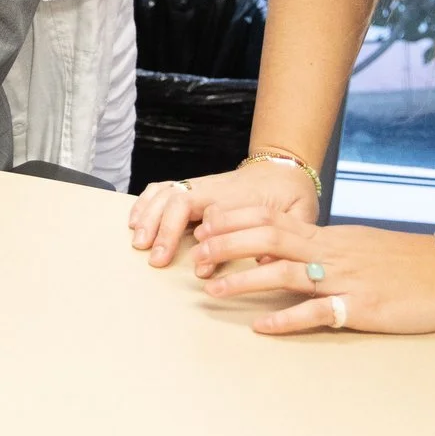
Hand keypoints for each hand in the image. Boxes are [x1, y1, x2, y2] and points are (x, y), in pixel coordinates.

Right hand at [127, 158, 318, 266]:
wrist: (284, 168)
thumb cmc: (291, 195)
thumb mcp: (299, 216)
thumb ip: (285, 236)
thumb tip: (261, 261)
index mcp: (240, 198)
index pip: (213, 216)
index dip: (204, 241)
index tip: (199, 267)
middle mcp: (214, 188)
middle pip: (179, 200)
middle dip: (163, 229)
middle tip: (155, 259)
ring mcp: (201, 185)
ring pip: (165, 192)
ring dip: (148, 215)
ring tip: (138, 242)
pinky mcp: (192, 186)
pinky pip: (162, 187)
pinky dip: (145, 202)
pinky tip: (135, 220)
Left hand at [189, 207, 434, 333]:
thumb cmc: (405, 261)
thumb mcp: (357, 245)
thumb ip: (320, 248)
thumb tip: (279, 253)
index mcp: (328, 237)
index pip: (272, 219)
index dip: (235, 221)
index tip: (206, 227)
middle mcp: (332, 253)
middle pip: (268, 239)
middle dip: (228, 245)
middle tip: (197, 256)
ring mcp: (346, 279)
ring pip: (285, 273)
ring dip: (245, 281)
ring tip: (213, 290)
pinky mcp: (363, 307)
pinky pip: (319, 312)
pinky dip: (287, 319)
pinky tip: (261, 327)